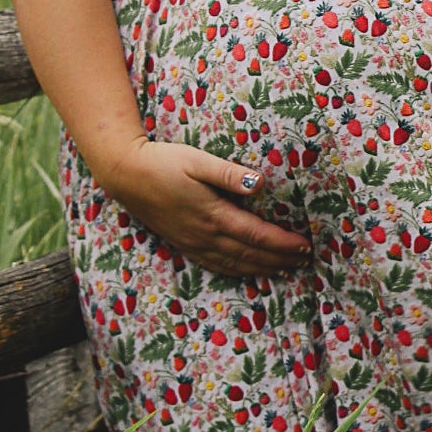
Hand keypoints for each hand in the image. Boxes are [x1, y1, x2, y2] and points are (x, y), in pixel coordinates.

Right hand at [104, 137, 312, 277]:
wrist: (126, 175)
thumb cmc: (164, 162)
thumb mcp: (197, 160)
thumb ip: (228, 173)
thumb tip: (259, 183)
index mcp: (213, 215)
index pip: (257, 235)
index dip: (283, 243)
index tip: (305, 245)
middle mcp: (205, 235)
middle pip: (251, 254)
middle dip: (280, 259)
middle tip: (305, 260)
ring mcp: (193, 243)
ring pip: (235, 264)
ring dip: (263, 268)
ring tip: (286, 269)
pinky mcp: (184, 244)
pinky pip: (216, 265)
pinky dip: (238, 271)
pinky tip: (248, 271)